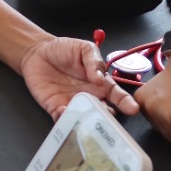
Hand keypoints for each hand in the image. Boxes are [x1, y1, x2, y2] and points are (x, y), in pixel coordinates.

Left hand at [20, 36, 139, 119]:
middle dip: (109, 117)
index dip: (126, 103)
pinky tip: (65, 112)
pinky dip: (66, 120)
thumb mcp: (83, 48)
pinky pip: (64, 119)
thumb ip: (94, 61)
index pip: (118, 96)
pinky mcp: (56, 109)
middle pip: (105, 113)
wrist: (37, 53)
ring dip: (89, 122)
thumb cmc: (64, 50)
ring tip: (89, 120)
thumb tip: (100, 77)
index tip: (133, 109)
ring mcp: (74, 105)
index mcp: (101, 83)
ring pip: (86, 120)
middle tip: (110, 118)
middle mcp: (91, 98)